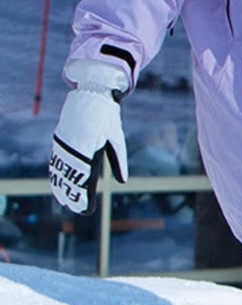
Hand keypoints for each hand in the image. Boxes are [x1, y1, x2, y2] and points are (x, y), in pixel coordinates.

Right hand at [49, 63, 128, 213]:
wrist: (91, 95)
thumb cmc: (107, 118)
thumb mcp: (116, 139)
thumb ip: (118, 160)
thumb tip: (123, 181)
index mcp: (91, 149)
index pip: (87, 179)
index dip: (86, 196)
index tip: (87, 209)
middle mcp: (75, 148)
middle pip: (71, 178)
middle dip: (73, 195)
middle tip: (76, 209)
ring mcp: (64, 144)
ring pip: (60, 170)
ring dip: (62, 186)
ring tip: (65, 201)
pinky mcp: (58, 139)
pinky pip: (55, 160)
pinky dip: (56, 173)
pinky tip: (57, 182)